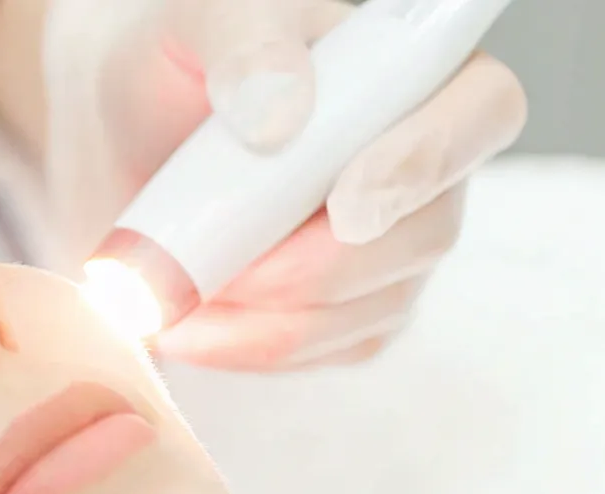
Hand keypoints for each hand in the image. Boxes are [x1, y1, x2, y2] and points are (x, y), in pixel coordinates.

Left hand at [37, 0, 527, 369]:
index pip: (481, 110)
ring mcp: (393, 245)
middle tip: (217, 268)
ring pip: (371, 308)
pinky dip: (249, 347)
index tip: (343, 201)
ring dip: (268, 319)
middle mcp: (424, 162)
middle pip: (426, 234)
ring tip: (171, 294)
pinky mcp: (349, 310)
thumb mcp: (197, 22)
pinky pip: (325, 350)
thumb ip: (245, 43)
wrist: (122, 132)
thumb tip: (280, 110)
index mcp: (412, 70)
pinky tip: (188, 322)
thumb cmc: (178, 62)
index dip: (427, 161)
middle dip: (316, 267)